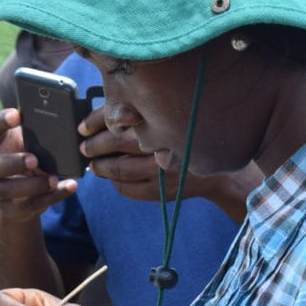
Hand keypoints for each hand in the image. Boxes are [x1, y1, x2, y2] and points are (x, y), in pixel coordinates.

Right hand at [0, 108, 74, 219]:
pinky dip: (51, 197)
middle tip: (34, 160)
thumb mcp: (31, 143)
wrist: (25, 193)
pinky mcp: (10, 208)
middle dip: (9, 163)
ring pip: (3, 190)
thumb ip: (38, 135)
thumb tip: (61, 128)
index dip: (0, 120)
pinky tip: (69, 187)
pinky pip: (28, 206)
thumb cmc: (30, 156)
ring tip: (53, 179)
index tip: (17, 115)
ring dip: (31, 185)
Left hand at [80, 105, 262, 219]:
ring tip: (93, 165)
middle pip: (114, 143)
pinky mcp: (162, 191)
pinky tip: (112, 179)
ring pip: (119, 170)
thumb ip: (146, 114)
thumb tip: (109, 114)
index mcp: (161, 122)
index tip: (82, 127)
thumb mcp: (173, 119)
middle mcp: (161, 144)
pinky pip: (129, 190)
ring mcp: (161, 171)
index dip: (95, 122)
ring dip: (101, 167)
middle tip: (83, 147)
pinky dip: (116, 184)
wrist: (223, 171)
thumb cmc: (194, 138)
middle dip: (93, 145)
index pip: (118, 118)